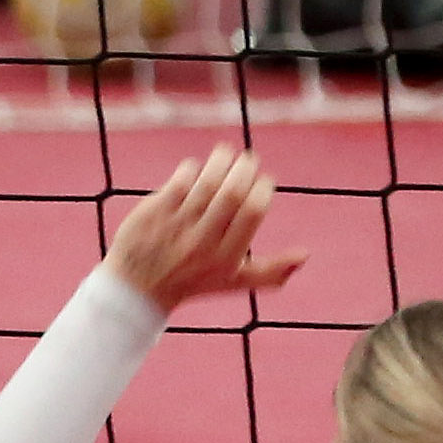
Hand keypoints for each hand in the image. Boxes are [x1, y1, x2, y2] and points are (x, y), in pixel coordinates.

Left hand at [103, 146, 305, 312]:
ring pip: (205, 183)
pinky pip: (179, 182)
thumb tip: (306, 256)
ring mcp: (176, 226)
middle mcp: (202, 242)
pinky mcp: (154, 213)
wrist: (136, 289)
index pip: (252, 212)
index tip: (263, 180)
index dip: (262, 189)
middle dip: (244, 169)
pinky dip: (192, 169)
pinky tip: (198, 168)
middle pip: (231, 193)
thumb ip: (270, 272)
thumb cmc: (192, 282)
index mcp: (226, 256)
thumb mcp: (232, 282)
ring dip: (221, 161)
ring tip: (227, 154)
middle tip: (248, 160)